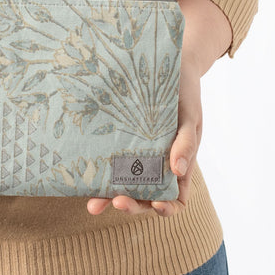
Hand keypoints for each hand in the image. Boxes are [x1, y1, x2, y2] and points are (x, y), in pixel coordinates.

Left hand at [87, 60, 202, 218]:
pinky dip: (98, 175)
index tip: (156, 205)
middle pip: (144, 198)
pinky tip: (84, 178)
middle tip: (116, 201)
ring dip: (108, 198)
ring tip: (93, 204)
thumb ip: (187, 142)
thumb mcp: (191, 117)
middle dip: (131, 205)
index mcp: (178, 166)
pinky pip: (107, 165)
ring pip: (122, 186)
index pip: (175, 199)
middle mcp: (155, 166)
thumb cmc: (185, 95)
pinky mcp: (117, 144)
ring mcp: (135, 156)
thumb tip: (178, 170)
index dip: (167, 208)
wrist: (166, 66)